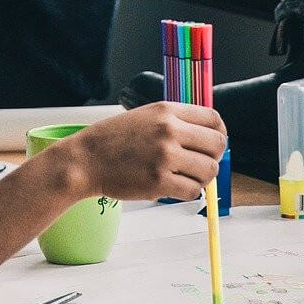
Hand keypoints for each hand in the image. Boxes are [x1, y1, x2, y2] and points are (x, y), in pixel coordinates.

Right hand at [67, 101, 227, 201]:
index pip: (213, 119)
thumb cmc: (112, 140)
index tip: (211, 145)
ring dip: (201, 178)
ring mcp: (165, 156)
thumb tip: (207, 139)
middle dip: (212, 157)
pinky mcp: (159, 181)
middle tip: (198, 165)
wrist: (85, 160)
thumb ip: (174, 122)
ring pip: (208, 170)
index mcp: (167, 111)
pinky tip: (174, 187)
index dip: (218, 134)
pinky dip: (188, 192)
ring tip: (184, 177)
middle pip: (217, 145)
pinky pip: (192, 190)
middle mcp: (169, 130)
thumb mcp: (144, 116)